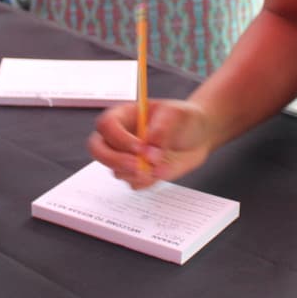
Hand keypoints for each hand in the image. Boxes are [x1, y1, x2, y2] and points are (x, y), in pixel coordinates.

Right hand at [88, 97, 214, 189]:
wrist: (199, 135)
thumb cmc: (184, 118)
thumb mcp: (176, 114)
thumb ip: (161, 130)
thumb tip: (149, 153)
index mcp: (123, 115)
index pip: (106, 126)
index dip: (119, 138)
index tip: (140, 147)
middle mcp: (119, 137)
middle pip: (97, 149)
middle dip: (115, 160)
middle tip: (139, 166)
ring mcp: (126, 156)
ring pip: (116, 170)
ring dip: (137, 173)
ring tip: (161, 165)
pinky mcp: (137, 173)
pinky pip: (133, 183)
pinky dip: (147, 181)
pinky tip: (162, 170)